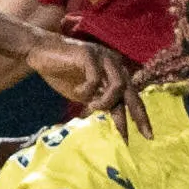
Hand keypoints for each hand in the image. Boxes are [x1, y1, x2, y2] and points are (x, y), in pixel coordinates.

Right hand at [23, 29, 143, 135]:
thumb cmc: (63, 73)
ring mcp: (103, 57)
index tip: (147, 136)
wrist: (41, 53)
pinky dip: (87, 89)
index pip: (132, 97)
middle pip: (131, 91)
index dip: (140, 116)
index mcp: (115, 73)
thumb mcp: (85, 95)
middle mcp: (113, 64)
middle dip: (137, 114)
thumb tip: (113, 126)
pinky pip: (95, 78)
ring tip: (91, 106)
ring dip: (105, 101)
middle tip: (140, 134)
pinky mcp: (89, 54)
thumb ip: (100, 104)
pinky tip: (77, 90)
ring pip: (117, 85)